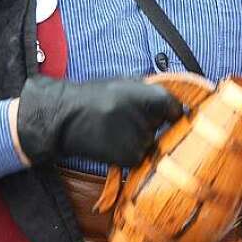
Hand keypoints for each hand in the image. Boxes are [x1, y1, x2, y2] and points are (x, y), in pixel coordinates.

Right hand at [16, 75, 182, 166]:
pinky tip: (112, 142)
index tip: (167, 115)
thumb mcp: (126, 85)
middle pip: (164, 126)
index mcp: (152, 96)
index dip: (172, 112)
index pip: (176, 108)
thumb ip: (151, 93)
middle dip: (153, 124)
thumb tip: (176, 103)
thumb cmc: (96, 98)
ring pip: (151, 142)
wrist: (65, 116)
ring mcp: (141, 138)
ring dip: (140, 139)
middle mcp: (150, 117)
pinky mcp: (130, 156)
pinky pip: (139, 156)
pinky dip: (129, 152)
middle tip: (129, 119)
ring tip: (116, 129)